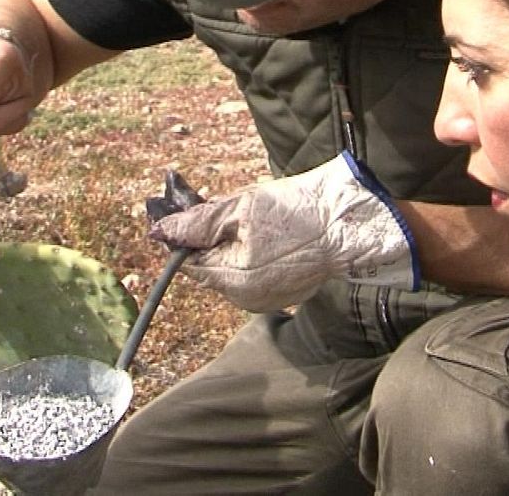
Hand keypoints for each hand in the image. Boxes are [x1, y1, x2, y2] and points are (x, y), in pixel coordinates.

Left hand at [150, 153, 419, 312]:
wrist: (348, 225)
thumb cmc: (296, 212)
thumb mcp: (242, 207)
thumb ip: (199, 222)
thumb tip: (160, 231)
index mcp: (232, 278)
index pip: (188, 262)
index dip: (186, 235)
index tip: (194, 210)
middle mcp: (245, 299)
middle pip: (208, 268)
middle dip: (211, 240)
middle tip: (231, 210)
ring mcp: (264, 301)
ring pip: (228, 272)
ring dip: (231, 248)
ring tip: (254, 221)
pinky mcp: (280, 297)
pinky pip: (250, 277)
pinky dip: (250, 257)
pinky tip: (268, 237)